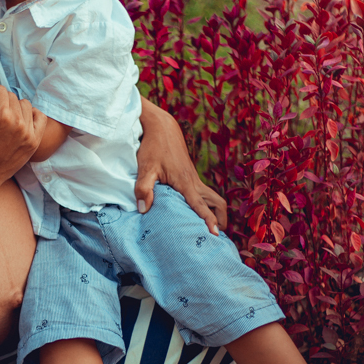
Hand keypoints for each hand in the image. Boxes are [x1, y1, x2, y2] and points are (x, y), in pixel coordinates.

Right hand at [0, 80, 46, 190]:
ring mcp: (28, 133)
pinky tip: (18, 121)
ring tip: (2, 118)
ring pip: (25, 105)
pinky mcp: (34, 142)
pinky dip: (30, 115)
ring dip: (14, 107)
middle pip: (12, 97)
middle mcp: (17, 123)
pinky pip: (39, 117)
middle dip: (0, 101)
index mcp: (0, 115)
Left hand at [136, 99, 226, 232]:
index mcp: (185, 183)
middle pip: (217, 203)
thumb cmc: (153, 147)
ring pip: (213, 197)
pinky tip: (196, 211)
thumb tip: (143, 209)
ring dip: (216, 211)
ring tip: (211, 226)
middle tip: (216, 236)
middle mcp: (194, 182)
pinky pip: (204, 193)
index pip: (201, 206)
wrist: (161, 127)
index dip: (209, 220)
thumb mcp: (145, 168)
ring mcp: (193, 178)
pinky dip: (207, 204)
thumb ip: (143, 188)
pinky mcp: (189, 175)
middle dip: (220, 219)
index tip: (214, 234)